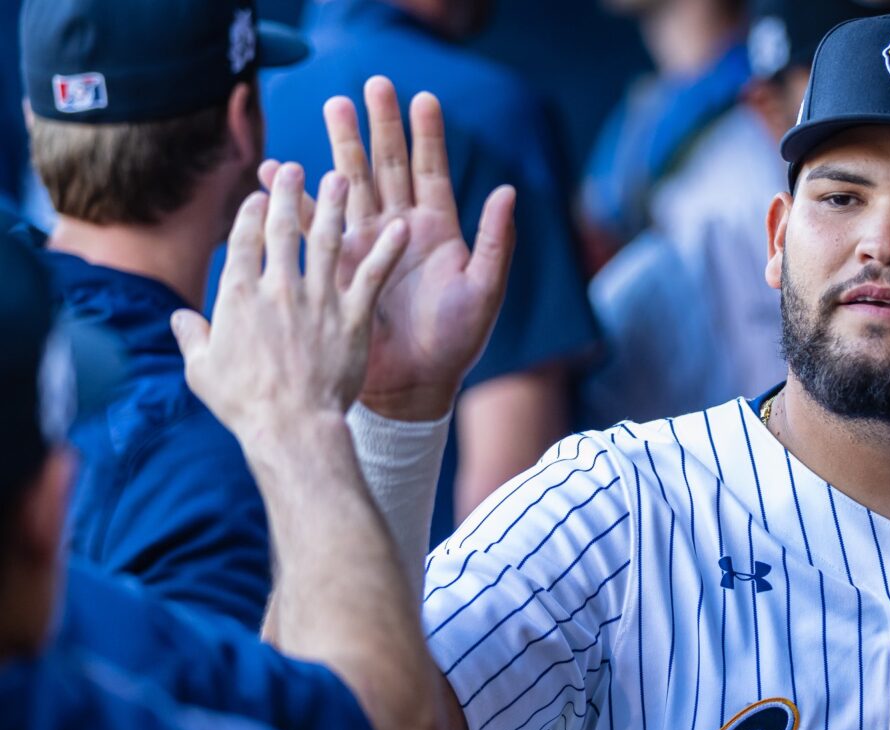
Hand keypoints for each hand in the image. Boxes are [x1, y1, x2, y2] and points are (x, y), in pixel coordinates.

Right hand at [171, 163, 408, 444]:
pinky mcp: (352, 318)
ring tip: (343, 179)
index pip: (244, 241)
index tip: (260, 198)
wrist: (292, 427)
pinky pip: (372, 276)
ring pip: (328, 241)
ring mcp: (318, 301)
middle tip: (295, 169)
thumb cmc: (245, 405)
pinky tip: (401, 228)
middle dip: (288, 194)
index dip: (252, 214)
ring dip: (335, 207)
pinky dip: (387, 250)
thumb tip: (178, 320)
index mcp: (238, 296)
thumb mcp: (203, 372)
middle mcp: (278, 288)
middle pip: (283, 230)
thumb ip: (192, 338)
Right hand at [262, 76, 516, 419]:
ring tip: (333, 105)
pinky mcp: (336, 267)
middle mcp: (399, 230)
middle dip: (380, 125)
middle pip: (387, 166)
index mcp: (436, 232)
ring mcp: (364, 245)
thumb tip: (508, 191)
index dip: (427, 136)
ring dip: (341, 146)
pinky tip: (283, 170)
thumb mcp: (483, 291)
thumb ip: (495, 242)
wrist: (415, 386)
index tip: (424, 97)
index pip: (430, 171)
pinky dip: (299, 199)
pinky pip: (314, 226)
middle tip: (373, 83)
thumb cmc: (456, 344)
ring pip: (351, 184)